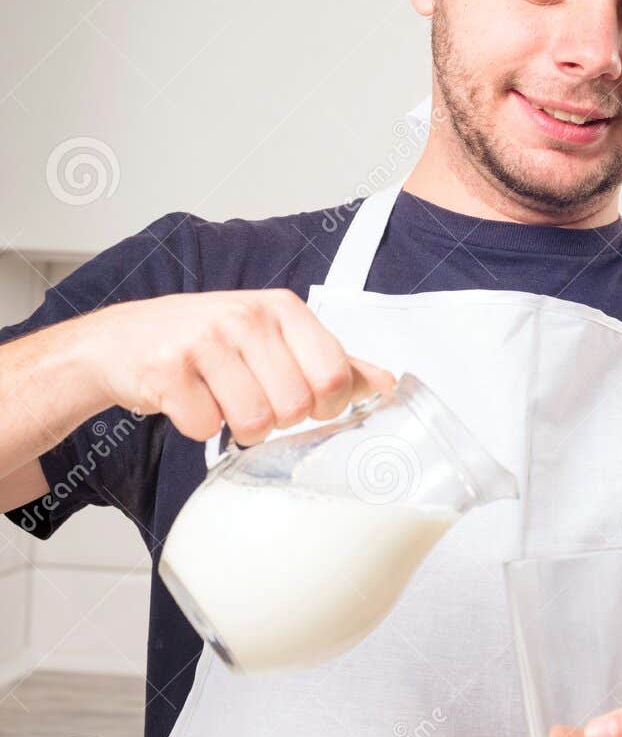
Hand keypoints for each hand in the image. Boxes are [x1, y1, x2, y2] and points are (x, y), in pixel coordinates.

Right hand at [81, 289, 395, 444]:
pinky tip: (187, 399)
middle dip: (275, 420)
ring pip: (254, 423)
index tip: (305, 402)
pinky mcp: (167, 369)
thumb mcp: (272, 339)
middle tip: (250, 399)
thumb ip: (329, 361)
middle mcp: (246, 316)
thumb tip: (386, 383)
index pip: (335, 375)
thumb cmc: (205, 343)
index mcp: (282, 308)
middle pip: (295, 407)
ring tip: (219, 400)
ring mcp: (205, 340)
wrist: (120, 343)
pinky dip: (197, 427)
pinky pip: (206, 427)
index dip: (325, 406)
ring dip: (237, 428)